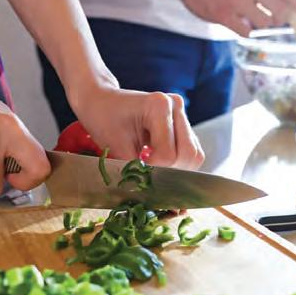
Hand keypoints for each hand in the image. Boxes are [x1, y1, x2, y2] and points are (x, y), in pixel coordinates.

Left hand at [72, 85, 204, 169]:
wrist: (101, 100)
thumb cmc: (103, 118)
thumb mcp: (114, 145)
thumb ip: (135, 169)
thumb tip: (150, 193)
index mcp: (159, 106)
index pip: (168, 154)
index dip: (154, 170)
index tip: (137, 173)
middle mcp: (176, 106)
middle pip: (189, 155)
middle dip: (170, 172)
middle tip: (148, 175)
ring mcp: (182, 114)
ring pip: (194, 155)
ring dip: (175, 169)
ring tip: (152, 168)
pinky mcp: (183, 124)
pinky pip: (190, 152)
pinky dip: (176, 163)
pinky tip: (156, 161)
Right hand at [173, 0, 295, 36]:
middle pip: (279, 9)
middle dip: (282, 18)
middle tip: (277, 20)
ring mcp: (236, 1)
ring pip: (264, 22)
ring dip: (262, 24)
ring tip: (253, 19)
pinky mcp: (223, 15)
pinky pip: (246, 31)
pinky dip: (247, 31)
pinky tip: (241, 24)